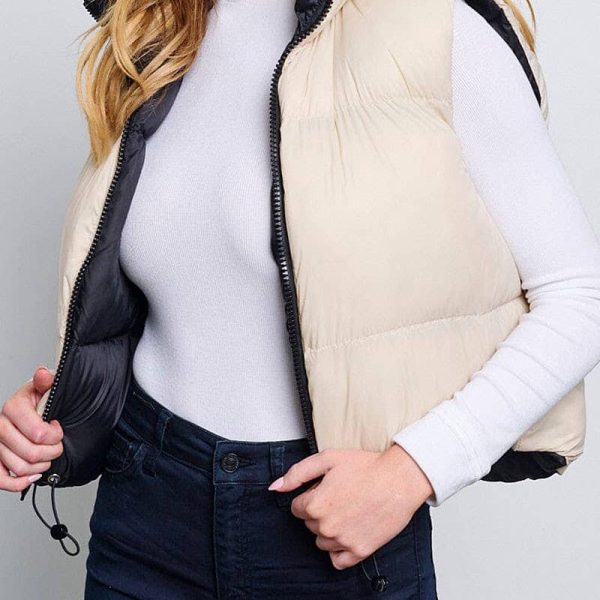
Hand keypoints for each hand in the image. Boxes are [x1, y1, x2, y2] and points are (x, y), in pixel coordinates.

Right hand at [0, 367, 63, 491]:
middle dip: (52, 452)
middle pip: (31, 453)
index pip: (39, 433)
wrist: (33, 410)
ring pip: (20, 468)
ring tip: (47, 454)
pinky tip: (34, 474)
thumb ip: (47, 382)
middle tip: (57, 444)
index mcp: (13, 407)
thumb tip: (44, 374)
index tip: (58, 428)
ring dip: (41, 465)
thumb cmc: (40, 401)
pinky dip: (20, 483)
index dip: (55, 435)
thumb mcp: (46, 388)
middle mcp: (0, 426)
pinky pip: (1, 480)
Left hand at [268, 443, 433, 569]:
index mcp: (315, 505)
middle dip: (319, 511)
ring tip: (349, 509)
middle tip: (341, 495)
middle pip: (309, 524)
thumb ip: (297, 473)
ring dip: (329, 529)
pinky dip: (339, 549)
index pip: (297, 508)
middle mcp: (326, 527)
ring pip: (322, 541)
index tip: (327, 487)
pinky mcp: (360, 551)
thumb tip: (275, 487)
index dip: (311, 495)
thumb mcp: (327, 458)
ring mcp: (343, 541)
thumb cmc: (366, 466)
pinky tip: (349, 531)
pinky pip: (337, 561)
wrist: (399, 479)